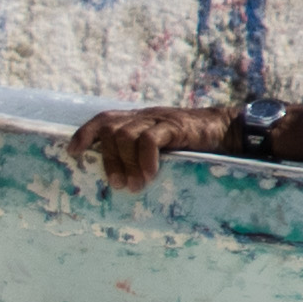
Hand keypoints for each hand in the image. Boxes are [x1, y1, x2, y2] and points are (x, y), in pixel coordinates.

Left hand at [66, 104, 241, 192]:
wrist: (229, 129)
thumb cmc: (194, 143)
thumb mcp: (163, 144)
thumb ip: (143, 151)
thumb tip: (121, 178)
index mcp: (139, 119)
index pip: (104, 119)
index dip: (85, 134)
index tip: (73, 153)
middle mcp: (145, 116)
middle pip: (110, 130)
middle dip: (108, 159)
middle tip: (116, 184)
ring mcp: (159, 119)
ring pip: (125, 135)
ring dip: (124, 163)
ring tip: (133, 186)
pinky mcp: (175, 126)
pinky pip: (150, 139)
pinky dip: (145, 158)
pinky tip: (150, 174)